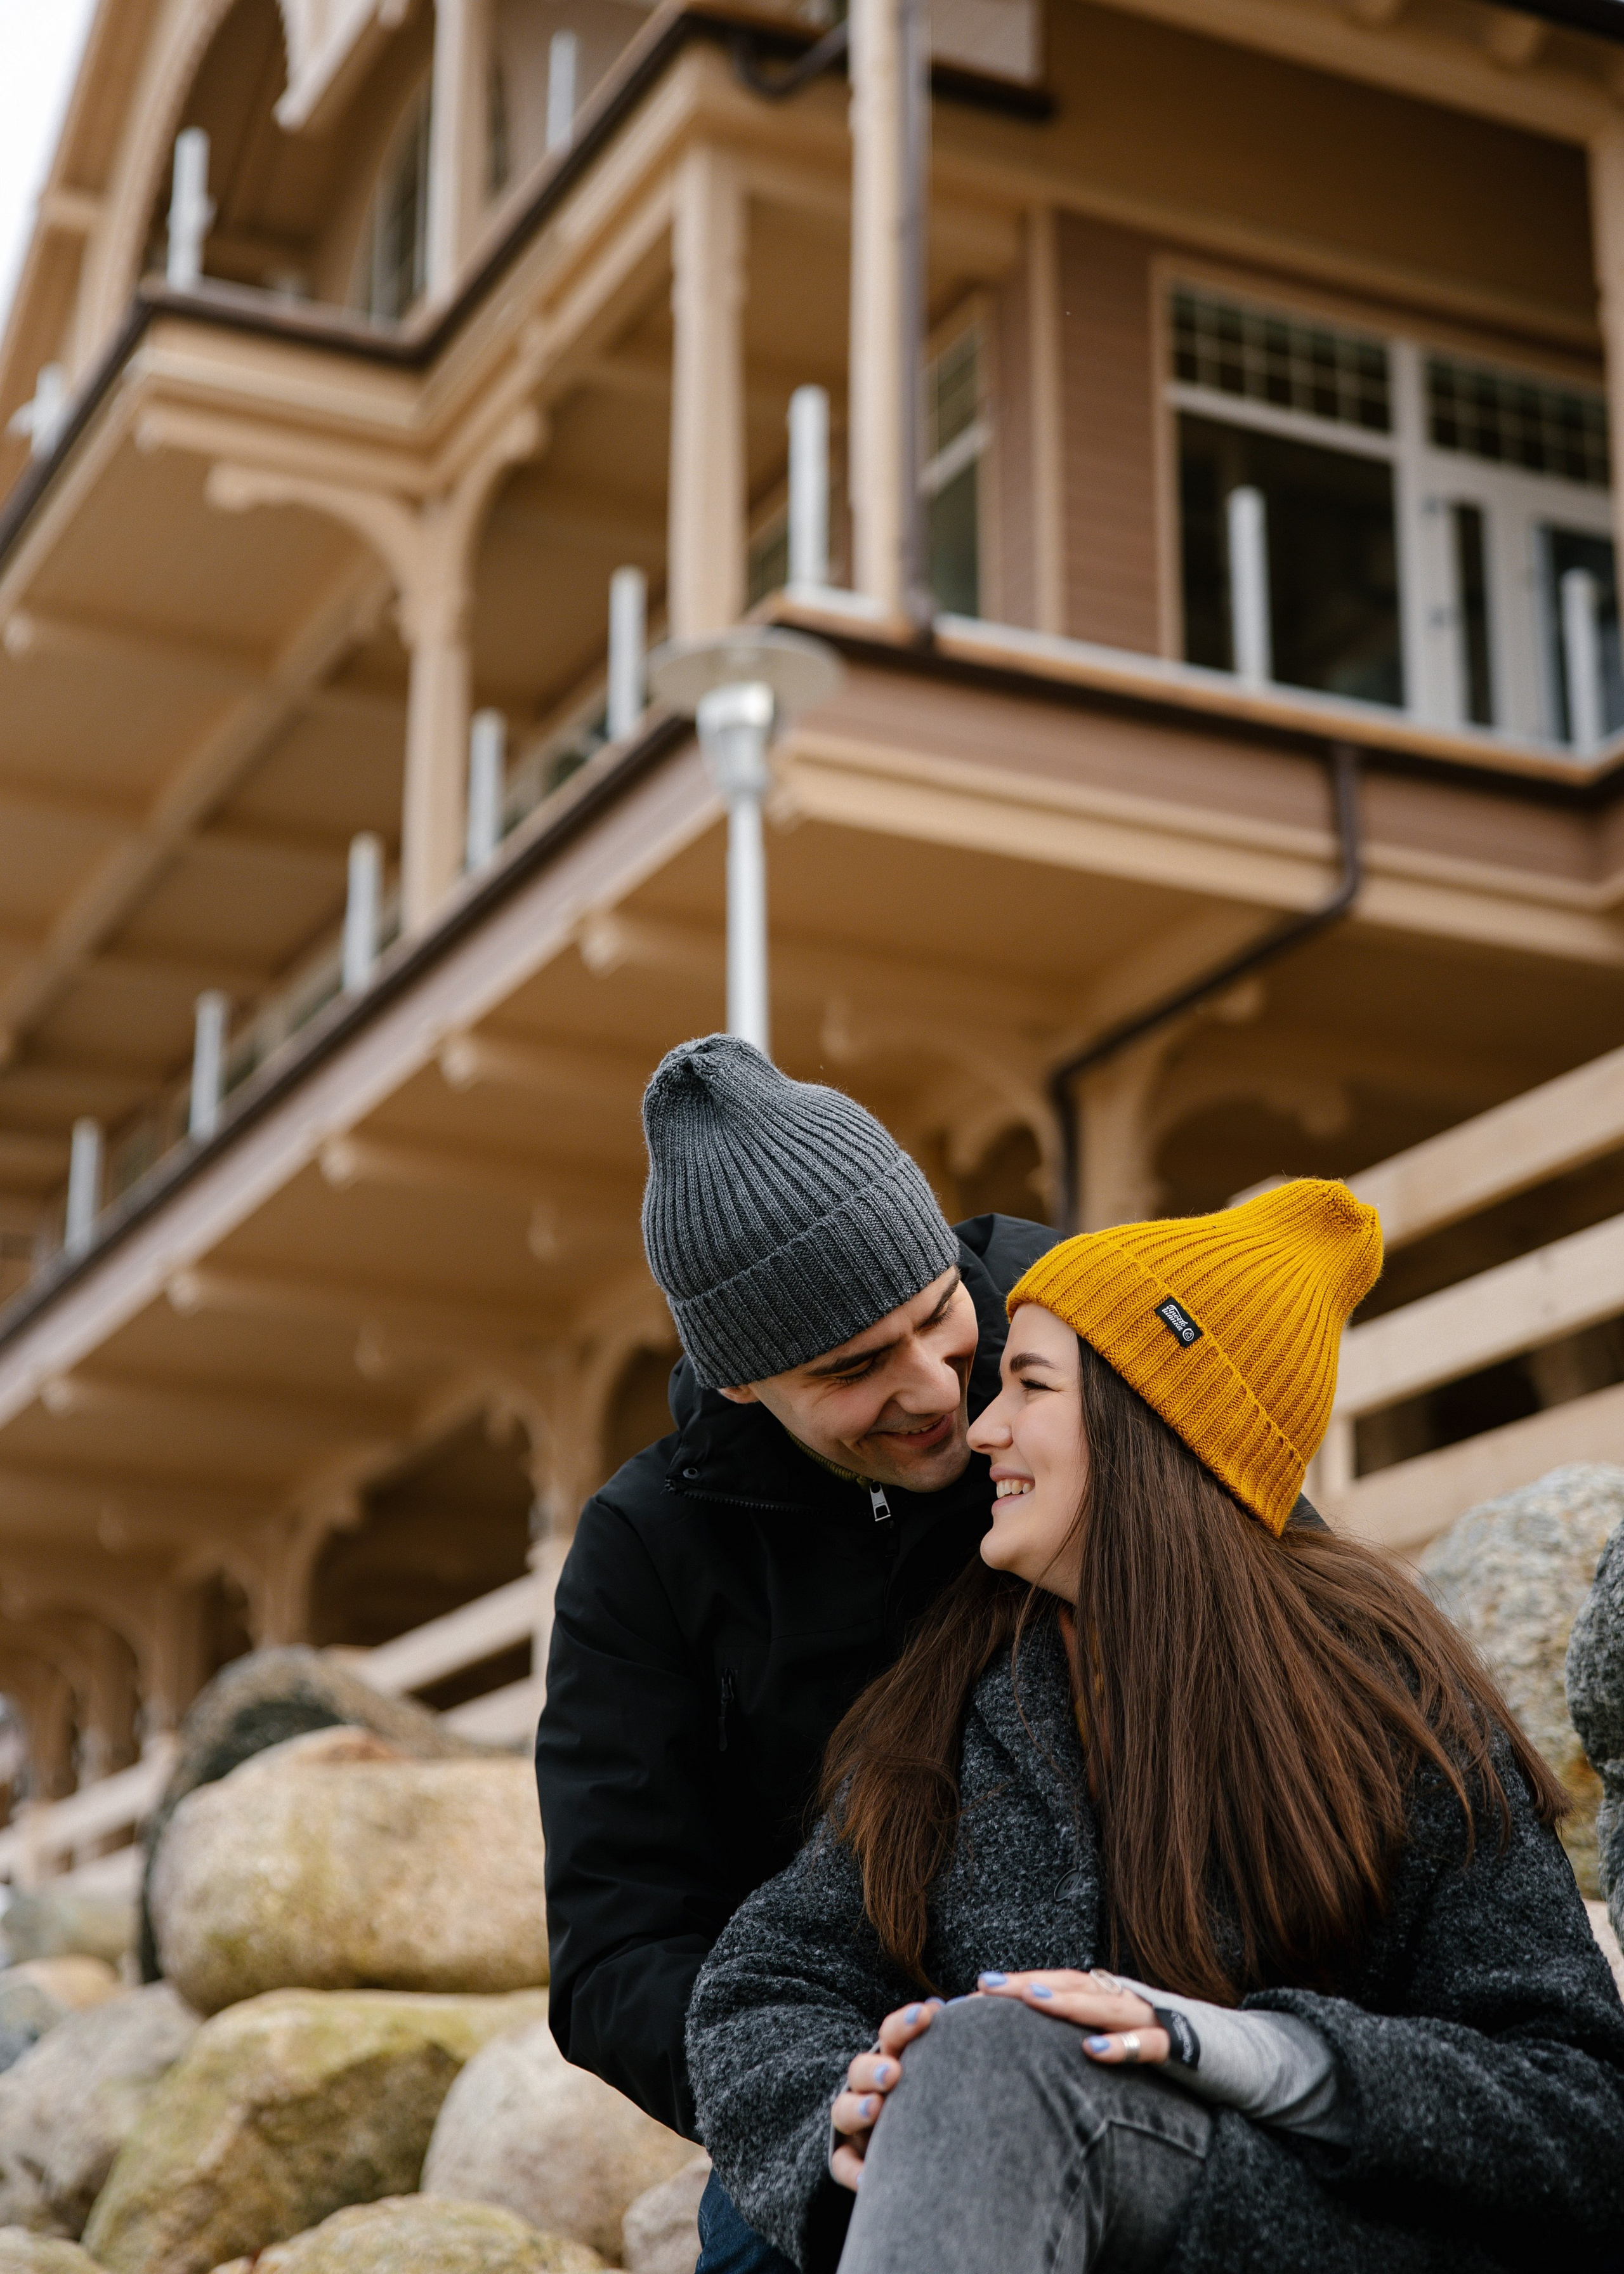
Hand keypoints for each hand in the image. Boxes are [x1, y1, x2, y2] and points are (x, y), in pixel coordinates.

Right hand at [830, 1997, 942, 2189]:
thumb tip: (986, 2006)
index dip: (905, 2024)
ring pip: (843, 2109)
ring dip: (858, 2107)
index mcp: (894, 2060)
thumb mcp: (950, 2074)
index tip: (928, 2015)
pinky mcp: (850, 2159)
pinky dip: (854, 2170)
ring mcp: (856, 2124)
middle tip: (895, 2073)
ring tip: (875, 2109)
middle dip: (875, 2068)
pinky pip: (842, 2165)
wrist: (935, 2154)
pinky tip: (871, 2178)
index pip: (892, 2034)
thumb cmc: (947, 2100)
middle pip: (860, 2068)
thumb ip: (961, 2049)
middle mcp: (870, 2088)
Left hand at [975, 1968, 1169, 2064]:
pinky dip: (1123, 2045)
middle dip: (1028, 1984)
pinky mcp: (1182, 2049)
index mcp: (1112, 1997)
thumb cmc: (1171, 2049)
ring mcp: (1155, 2018)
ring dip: (1069, 2002)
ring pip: (1107, 2006)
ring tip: (1032, 1999)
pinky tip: (1094, 2052)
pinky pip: (1151, 2044)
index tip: (976, 1989)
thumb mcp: (1124, 2038)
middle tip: (985, 1987)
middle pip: (1073, 1985)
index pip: (1060, 1982)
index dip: (1020, 1983)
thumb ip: (1086, 2037)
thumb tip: (1031, 2053)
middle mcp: (1128, 1999)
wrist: (1247, 2056)